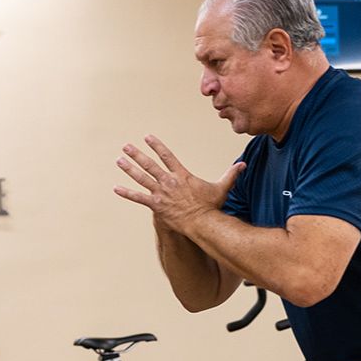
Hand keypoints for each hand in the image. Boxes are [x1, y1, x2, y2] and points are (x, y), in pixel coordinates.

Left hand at [114, 135, 244, 231]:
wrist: (203, 223)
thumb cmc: (212, 208)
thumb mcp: (222, 188)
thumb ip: (231, 174)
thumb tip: (244, 164)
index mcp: (182, 175)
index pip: (167, 155)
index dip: (157, 145)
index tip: (147, 137)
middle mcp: (169, 181)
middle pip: (150, 164)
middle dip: (137, 154)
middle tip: (126, 146)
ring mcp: (161, 193)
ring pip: (142, 178)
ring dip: (129, 168)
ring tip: (119, 160)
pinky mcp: (156, 205)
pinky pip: (139, 198)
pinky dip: (127, 193)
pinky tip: (116, 188)